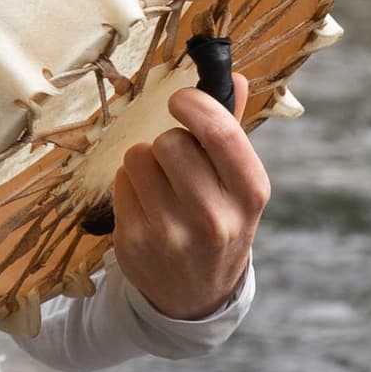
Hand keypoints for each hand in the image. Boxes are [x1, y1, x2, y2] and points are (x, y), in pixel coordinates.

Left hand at [111, 76, 267, 323]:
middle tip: (177, 161)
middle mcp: (213, 217)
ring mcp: (171, 233)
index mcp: (249, 194)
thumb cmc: (219, 223)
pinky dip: (130, 184)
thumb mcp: (239, 186)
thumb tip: (231, 76)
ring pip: (139, 156)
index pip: (219, 132)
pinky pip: (120, 180)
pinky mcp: (133, 241)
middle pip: (171, 141)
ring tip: (162, 185)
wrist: (195, 295)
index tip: (182, 100)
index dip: (195, 104)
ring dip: (146, 161)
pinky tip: (147, 206)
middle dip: (170, 140)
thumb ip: (233, 129)